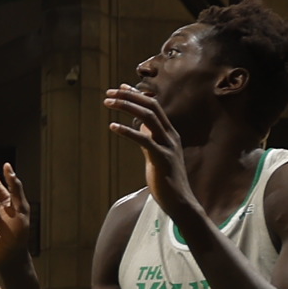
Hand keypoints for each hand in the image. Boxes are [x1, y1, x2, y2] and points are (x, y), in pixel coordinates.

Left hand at [104, 80, 204, 220]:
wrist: (179, 200)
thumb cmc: (165, 178)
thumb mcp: (156, 153)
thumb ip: (149, 139)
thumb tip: (138, 126)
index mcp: (169, 133)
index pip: (154, 106)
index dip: (137, 94)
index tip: (120, 87)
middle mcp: (170, 136)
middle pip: (151, 106)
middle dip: (130, 95)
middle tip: (109, 92)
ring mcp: (167, 146)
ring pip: (149, 118)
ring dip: (127, 107)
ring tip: (108, 102)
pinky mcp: (161, 159)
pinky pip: (144, 140)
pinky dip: (128, 131)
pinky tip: (112, 127)